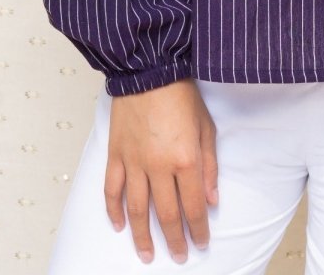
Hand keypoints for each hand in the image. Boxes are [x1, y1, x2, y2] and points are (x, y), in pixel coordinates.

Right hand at [104, 77, 218, 264]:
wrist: (150, 69)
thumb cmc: (181, 93)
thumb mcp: (206, 127)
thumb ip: (209, 165)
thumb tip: (211, 200)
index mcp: (186, 160)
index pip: (193, 207)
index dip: (198, 229)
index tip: (201, 243)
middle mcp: (159, 166)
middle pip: (167, 214)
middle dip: (174, 239)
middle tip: (179, 256)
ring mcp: (134, 161)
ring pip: (137, 209)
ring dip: (142, 236)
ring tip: (147, 254)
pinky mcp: (116, 153)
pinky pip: (112, 188)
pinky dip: (113, 210)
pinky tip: (119, 225)